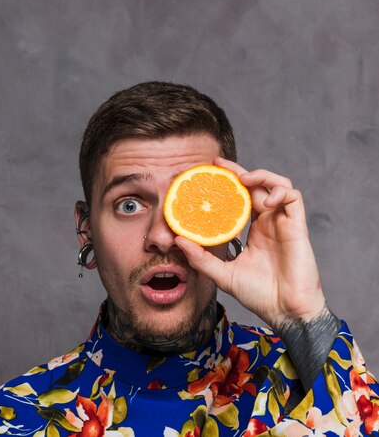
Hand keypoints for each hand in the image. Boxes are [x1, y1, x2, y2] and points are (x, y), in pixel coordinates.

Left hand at [175, 158, 325, 330]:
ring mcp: (284, 222)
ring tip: (243, 179)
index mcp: (254, 230)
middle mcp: (269, 222)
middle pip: (257, 185)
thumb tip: (177, 240)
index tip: (209, 171)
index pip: (241, 197)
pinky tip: (266, 201)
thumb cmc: (259, 295)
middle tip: (218, 164)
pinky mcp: (297, 226)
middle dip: (239, 171)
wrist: (285, 312)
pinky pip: (293, 198)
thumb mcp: (223, 274)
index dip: (229, 183)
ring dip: (262, 176)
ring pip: (278, 185)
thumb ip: (202, 258)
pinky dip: (280, 192)